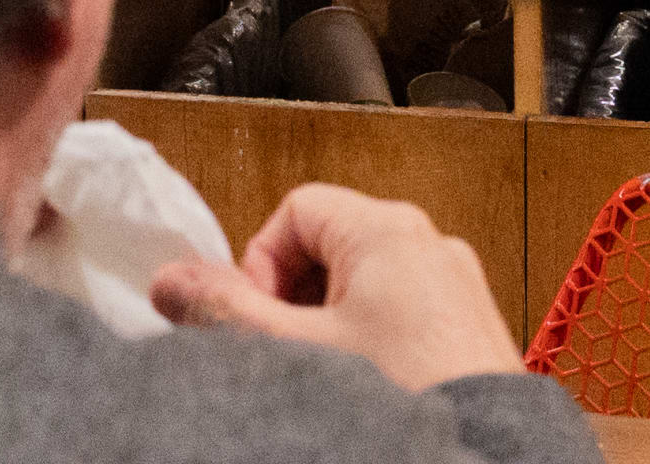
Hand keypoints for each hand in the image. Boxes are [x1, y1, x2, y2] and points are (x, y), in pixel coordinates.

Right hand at [151, 184, 523, 395]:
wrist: (480, 455)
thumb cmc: (403, 394)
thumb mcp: (297, 353)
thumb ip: (225, 312)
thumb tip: (169, 282)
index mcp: (387, 229)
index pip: (295, 210)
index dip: (262, 261)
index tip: (259, 317)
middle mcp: (429, 244)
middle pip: (330, 245)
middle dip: (296, 298)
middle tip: (288, 352)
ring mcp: (457, 286)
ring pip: (367, 284)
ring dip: (333, 324)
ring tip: (330, 377)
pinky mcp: (473, 328)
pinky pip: (405, 313)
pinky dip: (375, 341)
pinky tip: (371, 390)